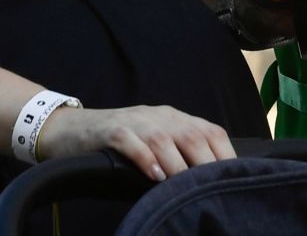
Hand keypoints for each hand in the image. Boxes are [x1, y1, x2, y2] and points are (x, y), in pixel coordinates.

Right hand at [34, 103, 235, 181]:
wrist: (71, 130)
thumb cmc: (120, 144)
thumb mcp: (155, 145)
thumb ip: (180, 157)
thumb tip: (209, 187)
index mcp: (175, 118)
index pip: (210, 132)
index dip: (225, 156)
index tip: (234, 182)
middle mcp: (159, 115)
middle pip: (192, 136)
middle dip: (206, 164)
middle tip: (213, 191)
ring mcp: (135, 121)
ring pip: (164, 139)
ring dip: (178, 165)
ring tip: (184, 187)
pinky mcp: (111, 130)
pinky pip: (131, 141)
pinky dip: (145, 158)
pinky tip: (154, 176)